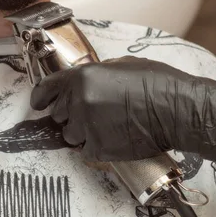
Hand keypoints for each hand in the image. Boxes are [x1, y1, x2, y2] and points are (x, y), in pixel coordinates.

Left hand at [30, 56, 215, 169]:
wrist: (176, 110)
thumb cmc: (156, 83)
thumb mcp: (120, 65)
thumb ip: (95, 74)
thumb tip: (84, 82)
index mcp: (81, 77)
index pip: (46, 89)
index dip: (41, 97)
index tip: (39, 103)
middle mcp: (78, 101)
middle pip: (58, 113)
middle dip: (71, 114)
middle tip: (92, 113)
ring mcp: (86, 126)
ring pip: (69, 134)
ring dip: (82, 132)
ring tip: (107, 126)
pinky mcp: (98, 148)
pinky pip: (86, 151)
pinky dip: (96, 147)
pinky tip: (114, 138)